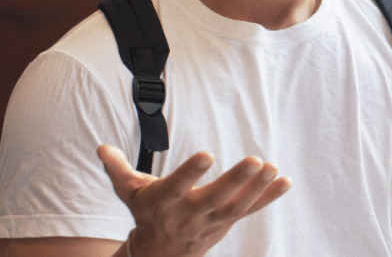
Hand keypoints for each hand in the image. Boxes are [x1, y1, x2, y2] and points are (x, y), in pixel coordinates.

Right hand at [97, 145, 290, 256]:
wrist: (160, 253)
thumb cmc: (147, 213)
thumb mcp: (128, 192)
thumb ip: (118, 168)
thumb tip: (102, 147)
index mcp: (164, 202)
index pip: (177, 186)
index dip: (191, 173)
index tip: (207, 154)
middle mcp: (190, 214)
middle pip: (215, 198)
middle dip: (236, 181)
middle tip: (256, 160)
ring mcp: (212, 221)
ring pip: (237, 206)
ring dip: (258, 188)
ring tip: (273, 168)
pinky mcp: (228, 223)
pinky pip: (251, 210)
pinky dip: (269, 197)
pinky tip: (285, 181)